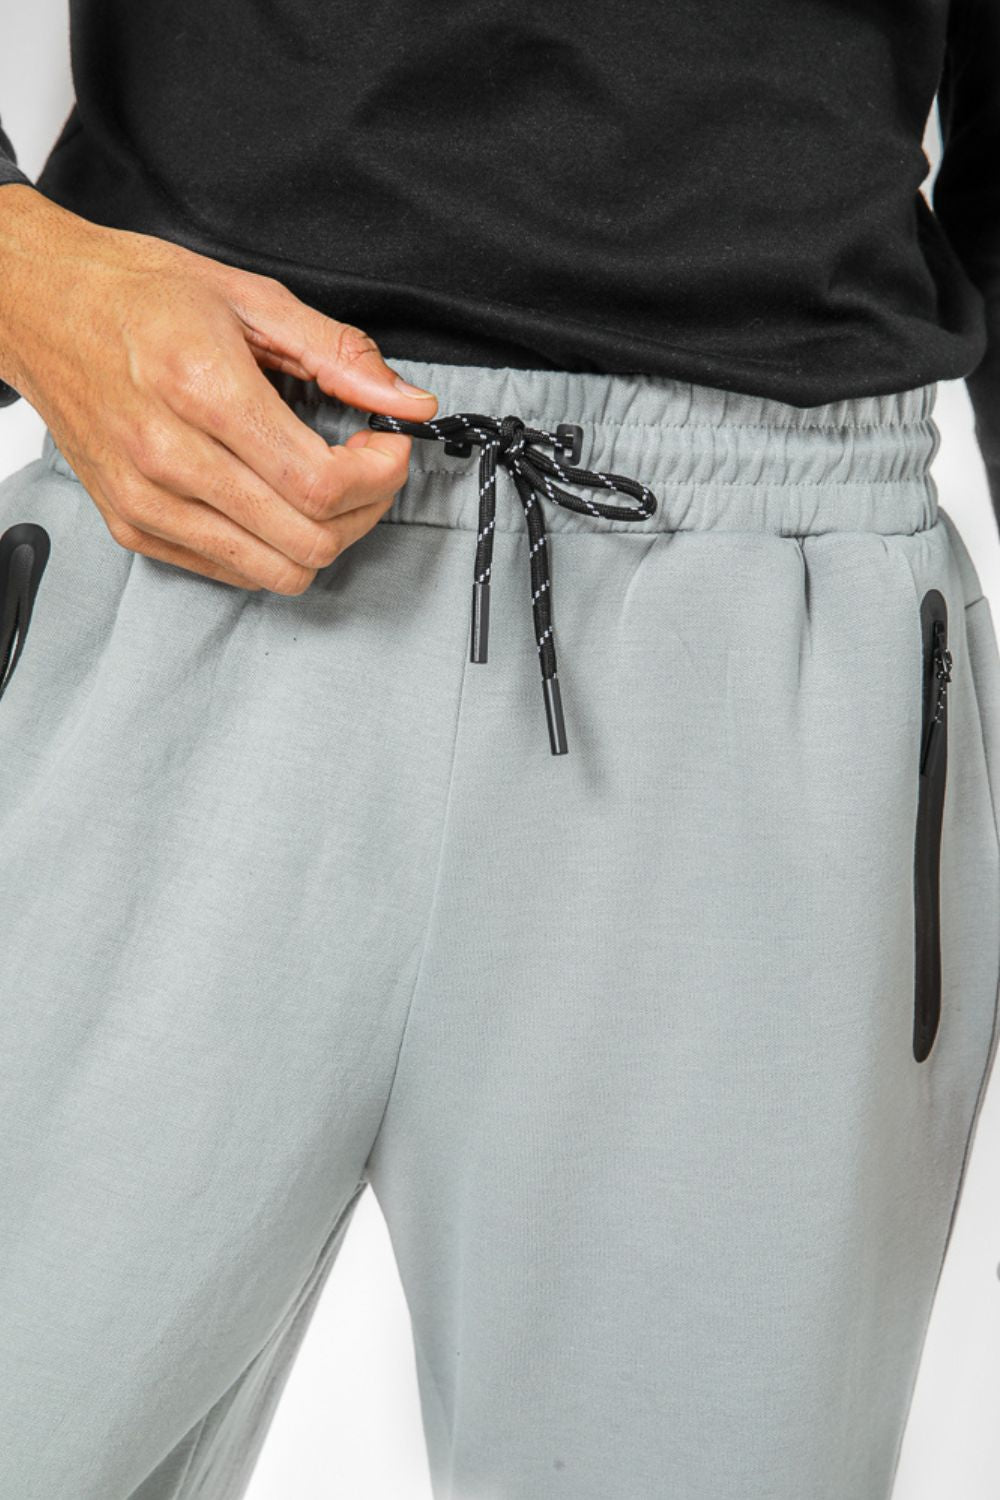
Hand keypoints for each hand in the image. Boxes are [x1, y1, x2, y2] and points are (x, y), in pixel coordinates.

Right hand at [0, 185, 437, 590]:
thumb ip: (338, 355)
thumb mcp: (248, 299)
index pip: (320, 483)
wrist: (39, 306)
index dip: (379, 476)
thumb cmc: (134, 295)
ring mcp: (146, 501)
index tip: (389, 448)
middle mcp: (169, 456)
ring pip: (276, 572)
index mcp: (202, 389)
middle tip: (368, 470)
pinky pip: (233, 573)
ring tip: (326, 490)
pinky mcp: (132, 526)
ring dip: (324, 538)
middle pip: (308, 538)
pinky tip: (275, 501)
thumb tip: (406, 403)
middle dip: (364, 510)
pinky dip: (273, 548)